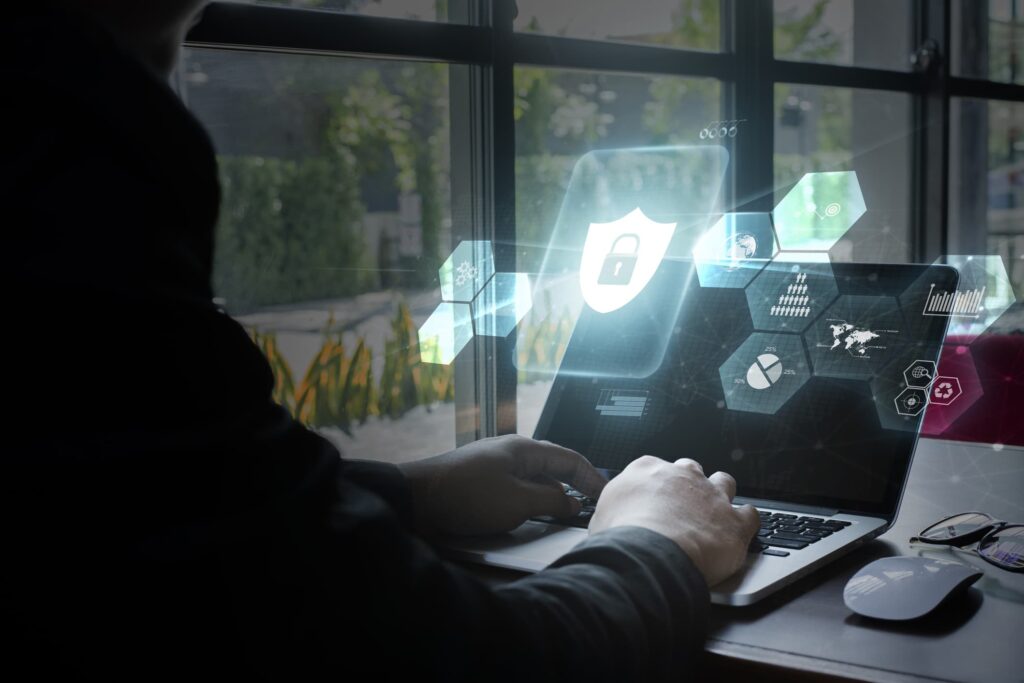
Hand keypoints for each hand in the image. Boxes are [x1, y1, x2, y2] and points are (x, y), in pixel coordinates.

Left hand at [397, 435, 606, 536]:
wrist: (415, 499)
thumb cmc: (466, 496)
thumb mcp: (518, 501)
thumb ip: (551, 500)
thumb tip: (571, 502)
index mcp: (523, 449)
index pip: (570, 458)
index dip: (591, 477)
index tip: (605, 494)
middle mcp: (510, 453)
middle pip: (551, 468)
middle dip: (571, 487)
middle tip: (586, 508)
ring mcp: (493, 467)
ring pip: (532, 481)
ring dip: (547, 498)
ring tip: (560, 518)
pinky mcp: (478, 483)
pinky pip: (513, 490)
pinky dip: (527, 503)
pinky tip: (527, 519)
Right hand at [588, 456, 759, 586]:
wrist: (650, 554)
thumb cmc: (621, 538)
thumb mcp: (601, 517)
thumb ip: (613, 511)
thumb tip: (610, 521)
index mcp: (646, 470)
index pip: (653, 469)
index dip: (655, 487)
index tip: (653, 500)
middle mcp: (682, 476)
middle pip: (691, 470)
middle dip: (689, 485)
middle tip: (682, 508)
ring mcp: (711, 496)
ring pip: (724, 482)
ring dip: (721, 496)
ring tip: (714, 515)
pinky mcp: (735, 521)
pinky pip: (750, 514)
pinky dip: (746, 522)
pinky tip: (738, 532)